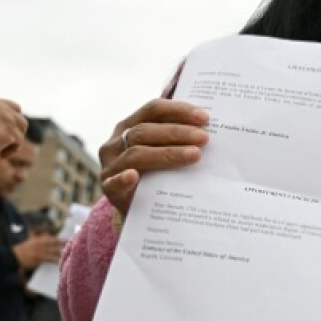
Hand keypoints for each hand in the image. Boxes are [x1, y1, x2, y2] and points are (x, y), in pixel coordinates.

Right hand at [0, 94, 26, 157]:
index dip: (2, 117)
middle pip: (16, 110)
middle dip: (15, 123)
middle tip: (9, 137)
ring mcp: (4, 115)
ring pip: (21, 124)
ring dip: (16, 137)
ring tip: (3, 149)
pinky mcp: (10, 129)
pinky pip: (18, 141)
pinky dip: (12, 149)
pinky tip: (1, 156)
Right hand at [13, 232, 65, 269]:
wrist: (14, 256)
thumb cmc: (24, 249)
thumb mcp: (31, 241)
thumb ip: (40, 237)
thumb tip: (47, 234)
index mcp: (39, 240)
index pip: (53, 239)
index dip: (62, 240)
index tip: (70, 240)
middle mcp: (41, 244)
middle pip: (56, 244)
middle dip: (65, 245)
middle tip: (74, 246)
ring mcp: (40, 251)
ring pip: (54, 252)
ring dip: (62, 253)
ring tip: (70, 254)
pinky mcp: (39, 259)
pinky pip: (50, 260)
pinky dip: (56, 261)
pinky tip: (61, 262)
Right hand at [98, 99, 209, 215]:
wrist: (141, 211)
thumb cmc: (157, 174)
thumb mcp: (165, 153)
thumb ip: (178, 140)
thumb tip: (212, 130)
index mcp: (129, 126)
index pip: (153, 110)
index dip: (178, 110)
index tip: (205, 118)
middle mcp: (116, 142)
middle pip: (145, 131)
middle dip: (177, 132)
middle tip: (204, 138)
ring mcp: (110, 165)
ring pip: (135, 154)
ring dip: (167, 153)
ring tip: (194, 155)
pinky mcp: (108, 188)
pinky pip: (114, 182)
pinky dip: (123, 178)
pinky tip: (134, 177)